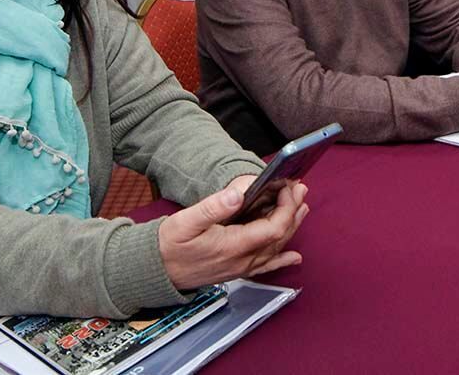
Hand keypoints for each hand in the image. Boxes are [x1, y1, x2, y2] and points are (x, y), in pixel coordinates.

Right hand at [158, 178, 307, 290]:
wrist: (156, 272)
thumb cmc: (169, 245)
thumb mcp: (185, 221)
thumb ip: (213, 207)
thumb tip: (238, 193)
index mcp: (233, 246)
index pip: (273, 228)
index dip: (285, 207)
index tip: (286, 186)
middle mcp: (242, 260)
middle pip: (279, 237)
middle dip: (293, 211)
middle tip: (300, 189)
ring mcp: (241, 267)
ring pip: (276, 248)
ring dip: (291, 227)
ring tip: (302, 207)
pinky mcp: (237, 270)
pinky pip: (266, 266)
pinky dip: (282, 259)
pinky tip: (294, 257)